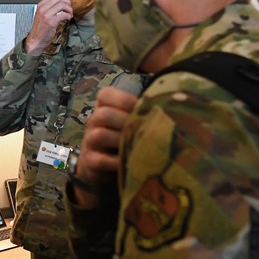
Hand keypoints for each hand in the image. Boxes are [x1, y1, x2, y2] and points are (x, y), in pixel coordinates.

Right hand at [25, 0, 72, 53]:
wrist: (36, 39)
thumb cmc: (40, 28)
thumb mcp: (42, 14)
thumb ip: (49, 6)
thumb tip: (61, 0)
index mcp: (41, 5)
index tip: (66, 0)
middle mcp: (42, 8)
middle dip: (68, 2)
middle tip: (69, 8)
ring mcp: (46, 15)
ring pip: (62, 5)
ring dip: (69, 9)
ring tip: (69, 13)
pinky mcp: (50, 22)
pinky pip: (63, 14)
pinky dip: (68, 16)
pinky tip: (68, 18)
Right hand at [74, 86, 137, 208]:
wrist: (101, 164)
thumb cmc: (123, 137)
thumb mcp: (129, 122)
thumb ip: (141, 113)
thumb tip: (169, 107)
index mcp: (103, 107)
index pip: (105, 94)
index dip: (124, 99)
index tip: (141, 107)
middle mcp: (93, 122)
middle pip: (104, 114)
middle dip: (126, 121)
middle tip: (144, 129)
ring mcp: (89, 141)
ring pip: (100, 135)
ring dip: (121, 140)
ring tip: (138, 145)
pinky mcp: (90, 160)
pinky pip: (101, 160)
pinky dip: (117, 161)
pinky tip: (132, 161)